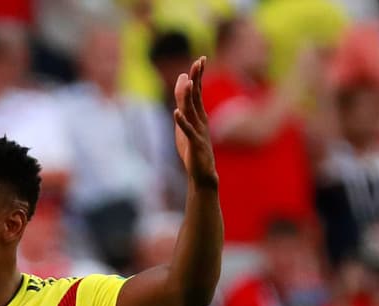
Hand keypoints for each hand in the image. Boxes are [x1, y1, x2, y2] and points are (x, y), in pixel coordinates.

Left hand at [174, 57, 217, 188]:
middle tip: (200, 61)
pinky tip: (176, 113)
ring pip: (192, 111)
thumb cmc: (192, 148)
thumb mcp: (184, 123)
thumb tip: (181, 80)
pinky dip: (182, 122)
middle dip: (198, 79)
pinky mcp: (195, 144)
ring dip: (188, 97)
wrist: (202, 173)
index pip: (198, 92)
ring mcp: (199, 131)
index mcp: (199, 115)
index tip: (200, 59)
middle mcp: (200, 120)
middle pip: (197, 97)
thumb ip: (182, 103)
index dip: (198, 76)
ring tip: (187, 82)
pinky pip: (187, 131)